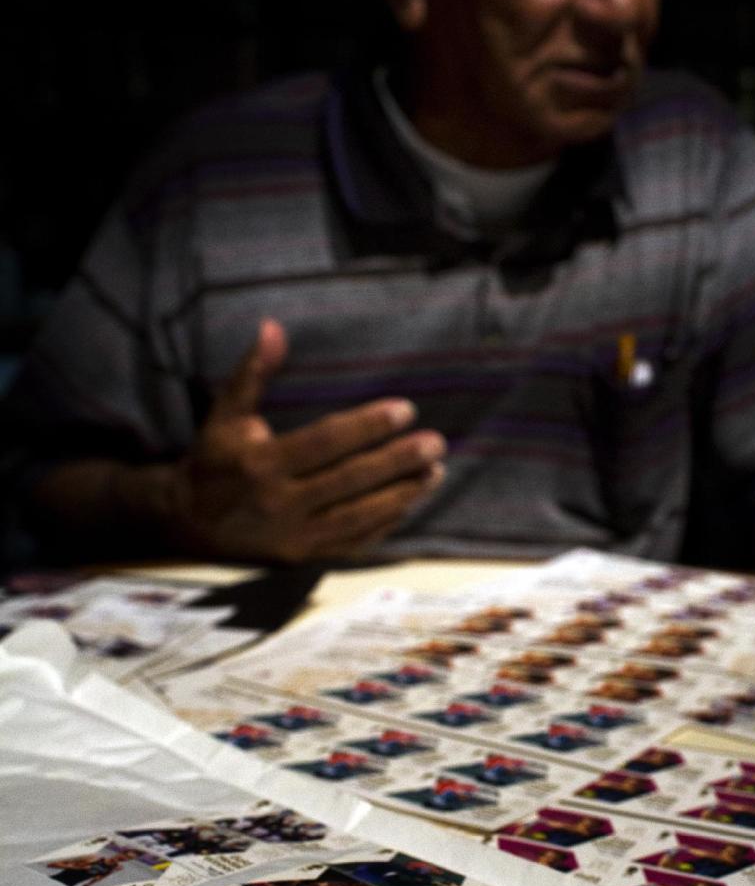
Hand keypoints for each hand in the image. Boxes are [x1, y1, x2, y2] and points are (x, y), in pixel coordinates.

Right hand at [170, 318, 445, 561]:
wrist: (186, 524)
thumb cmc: (213, 461)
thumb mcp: (225, 414)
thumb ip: (253, 373)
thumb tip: (273, 326)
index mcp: (261, 464)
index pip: (326, 442)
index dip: (368, 426)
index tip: (406, 409)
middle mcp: (279, 503)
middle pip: (350, 480)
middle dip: (397, 461)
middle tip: (436, 443)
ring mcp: (293, 536)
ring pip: (358, 516)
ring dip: (402, 494)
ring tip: (436, 472)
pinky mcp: (301, 559)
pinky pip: (352, 543)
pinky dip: (384, 525)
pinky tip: (411, 504)